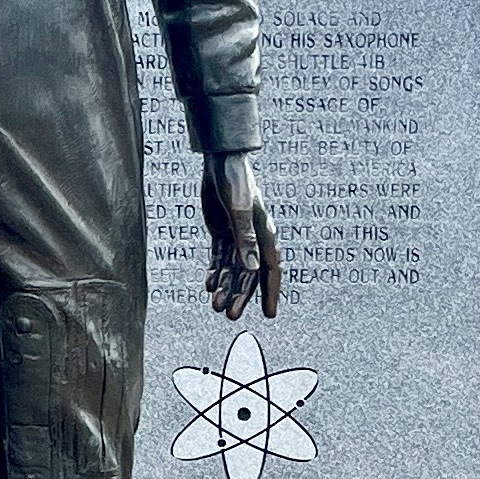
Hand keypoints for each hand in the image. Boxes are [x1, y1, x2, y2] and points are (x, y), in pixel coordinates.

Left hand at [202, 154, 281, 320]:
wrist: (222, 163)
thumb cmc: (236, 182)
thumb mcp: (239, 210)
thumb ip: (245, 239)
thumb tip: (252, 268)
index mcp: (265, 234)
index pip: (270, 270)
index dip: (270, 293)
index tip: (269, 314)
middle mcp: (254, 239)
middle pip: (249, 275)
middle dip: (240, 296)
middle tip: (230, 315)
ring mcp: (237, 237)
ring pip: (233, 269)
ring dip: (225, 287)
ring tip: (214, 305)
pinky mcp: (222, 233)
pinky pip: (219, 259)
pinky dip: (215, 272)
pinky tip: (208, 286)